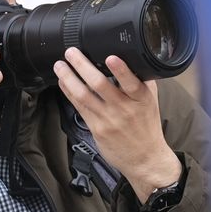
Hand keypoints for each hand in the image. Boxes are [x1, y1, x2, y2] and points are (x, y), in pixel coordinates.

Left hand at [53, 49, 180, 194]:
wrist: (145, 158)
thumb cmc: (147, 127)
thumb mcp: (151, 101)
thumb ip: (141, 81)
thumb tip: (130, 58)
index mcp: (141, 99)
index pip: (132, 83)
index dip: (121, 70)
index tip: (111, 58)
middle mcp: (124, 108)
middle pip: (100, 85)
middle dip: (83, 66)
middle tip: (72, 52)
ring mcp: (108, 119)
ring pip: (84, 95)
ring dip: (69, 78)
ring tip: (60, 65)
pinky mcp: (96, 128)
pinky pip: (79, 107)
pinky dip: (69, 92)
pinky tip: (63, 83)